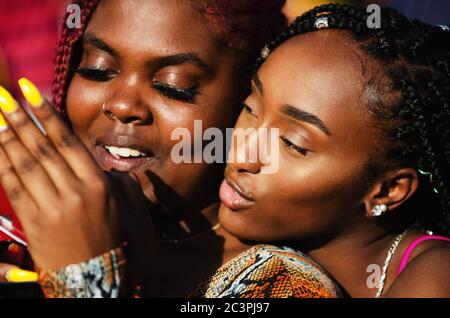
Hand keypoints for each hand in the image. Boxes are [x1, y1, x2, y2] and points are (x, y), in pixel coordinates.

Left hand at [0, 79, 132, 269]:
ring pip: (23, 163)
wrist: (97, 283)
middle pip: (41, 147)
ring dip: (6, 136)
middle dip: (19, 117)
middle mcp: (72, 192)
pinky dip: (1, 164)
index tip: (31, 91)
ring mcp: (49, 208)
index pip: (67, 141)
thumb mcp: (133, 211)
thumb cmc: (120, 244)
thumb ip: (124, 183)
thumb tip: (109, 168)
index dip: (47, 114)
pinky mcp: (32, 223)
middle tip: (3, 94)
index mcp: (98, 185)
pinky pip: (12, 187)